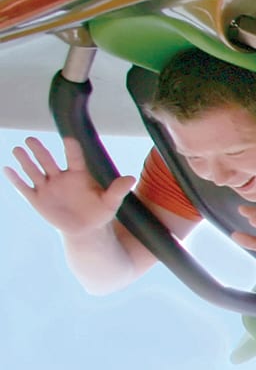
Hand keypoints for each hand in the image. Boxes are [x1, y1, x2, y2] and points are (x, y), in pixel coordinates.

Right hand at [5, 137, 133, 236]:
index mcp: (78, 174)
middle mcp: (60, 177)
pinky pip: (24, 188)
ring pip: (34, 171)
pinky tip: (7, 169)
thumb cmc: (99, 213)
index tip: (69, 139)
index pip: (74, 158)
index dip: (71, 149)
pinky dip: (16, 179)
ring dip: (25, 161)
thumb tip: (131, 178)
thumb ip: (118, 190)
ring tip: (18, 149)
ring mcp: (47, 187)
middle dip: (40, 151)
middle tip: (31, 139)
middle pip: (48, 160)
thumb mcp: (110, 202)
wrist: (86, 230)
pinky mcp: (38, 199)